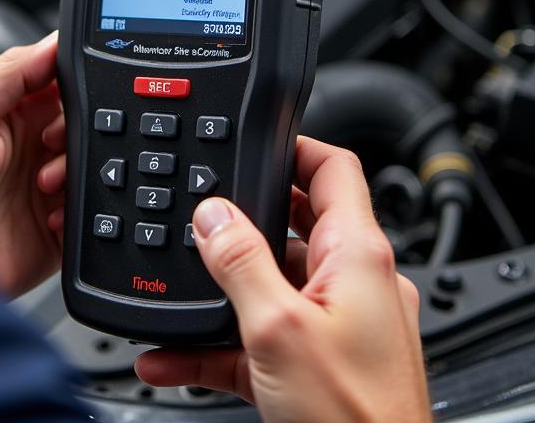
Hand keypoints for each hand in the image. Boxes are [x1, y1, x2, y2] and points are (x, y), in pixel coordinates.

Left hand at [0, 34, 66, 298]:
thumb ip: (6, 73)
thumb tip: (52, 42)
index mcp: (9, 109)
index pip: (58, 77)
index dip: (73, 81)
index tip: (75, 92)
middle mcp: (31, 144)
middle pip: (85, 119)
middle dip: (82, 130)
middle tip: (51, 146)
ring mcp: (46, 186)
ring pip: (95, 164)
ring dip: (79, 173)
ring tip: (44, 186)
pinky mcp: (57, 227)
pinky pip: (92, 212)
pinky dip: (83, 211)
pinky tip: (53, 216)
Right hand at [135, 137, 430, 422]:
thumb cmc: (354, 419)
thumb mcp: (278, 329)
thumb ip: (240, 262)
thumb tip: (212, 213)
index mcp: (359, 255)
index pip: (333, 168)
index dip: (293, 145)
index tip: (252, 140)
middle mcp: (358, 283)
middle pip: (298, 223)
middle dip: (245, 218)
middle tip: (203, 212)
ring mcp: (343, 325)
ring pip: (275, 284)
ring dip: (225, 288)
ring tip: (180, 288)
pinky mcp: (323, 365)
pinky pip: (265, 336)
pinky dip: (222, 340)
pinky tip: (174, 354)